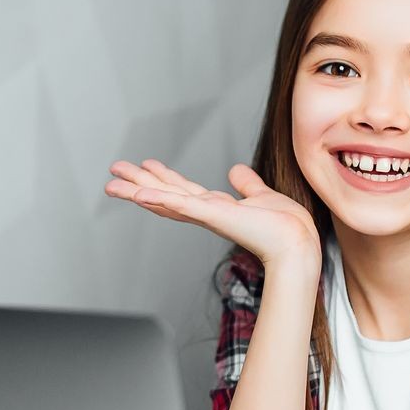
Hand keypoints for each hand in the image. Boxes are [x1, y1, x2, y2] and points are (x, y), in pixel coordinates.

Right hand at [104, 159, 320, 270]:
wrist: (297, 244)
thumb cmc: (285, 227)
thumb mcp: (262, 196)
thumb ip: (247, 185)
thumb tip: (236, 171)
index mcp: (216, 208)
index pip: (182, 190)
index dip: (163, 177)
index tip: (146, 165)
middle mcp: (206, 212)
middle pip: (164, 194)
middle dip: (138, 183)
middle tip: (113, 172)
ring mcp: (207, 215)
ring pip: (165, 199)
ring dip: (137, 191)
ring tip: (112, 184)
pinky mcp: (214, 215)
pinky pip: (182, 206)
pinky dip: (160, 200)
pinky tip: (141, 194)